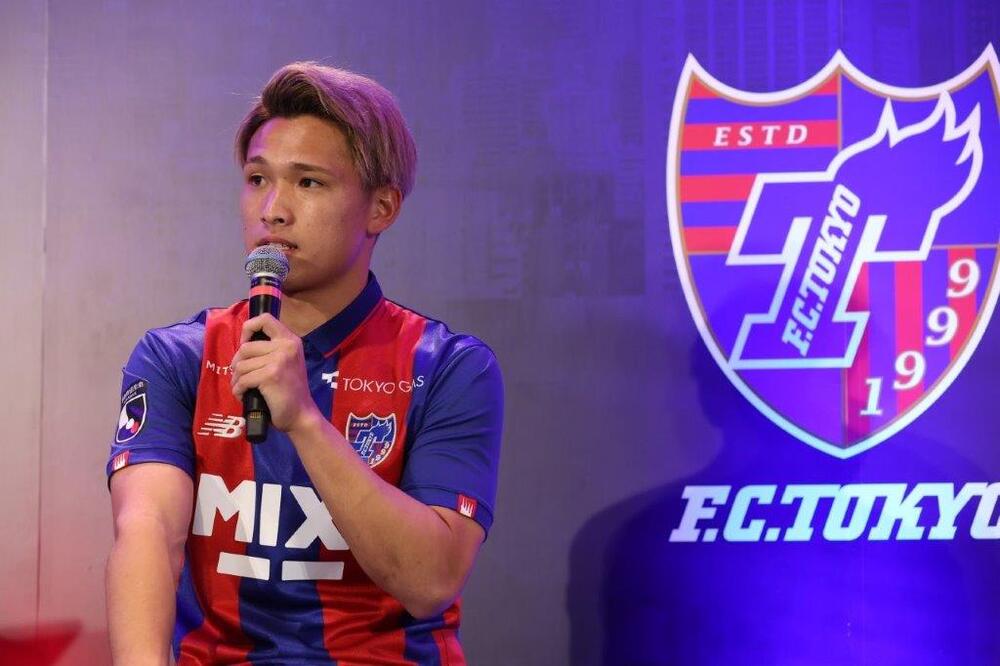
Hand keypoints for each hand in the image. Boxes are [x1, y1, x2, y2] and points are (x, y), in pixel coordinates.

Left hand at [230, 313, 319, 433]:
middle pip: (245, 347)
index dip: (248, 328)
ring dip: (237, 380)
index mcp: (290, 340)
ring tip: (243, 388)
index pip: (264, 319)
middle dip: (237, 364)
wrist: (301, 414)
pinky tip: (243, 395)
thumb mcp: (286, 361)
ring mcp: (279, 360)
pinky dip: (238, 390)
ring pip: (241, 365)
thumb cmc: (290, 390)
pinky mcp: (270, 375)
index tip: (246, 343)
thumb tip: (243, 344)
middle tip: (241, 376)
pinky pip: (242, 380)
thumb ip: (271, 349)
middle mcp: (286, 346)